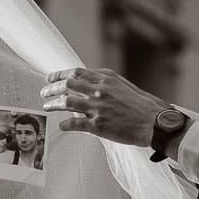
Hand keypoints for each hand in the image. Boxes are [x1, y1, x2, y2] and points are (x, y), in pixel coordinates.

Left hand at [41, 67, 168, 146]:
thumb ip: (105, 83)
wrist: (154, 122)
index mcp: (106, 79)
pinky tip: (61, 126)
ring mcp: (98, 108)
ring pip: (67, 103)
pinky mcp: (98, 125)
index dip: (59, 74)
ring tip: (46, 106)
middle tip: (44, 92)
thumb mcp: (124, 86)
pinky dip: (65, 125)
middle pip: (67, 85)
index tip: (50, 77)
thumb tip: (89, 83)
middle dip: (52, 88)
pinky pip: (75, 124)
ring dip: (53, 104)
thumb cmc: (143, 105)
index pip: (76, 72)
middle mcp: (100, 91)